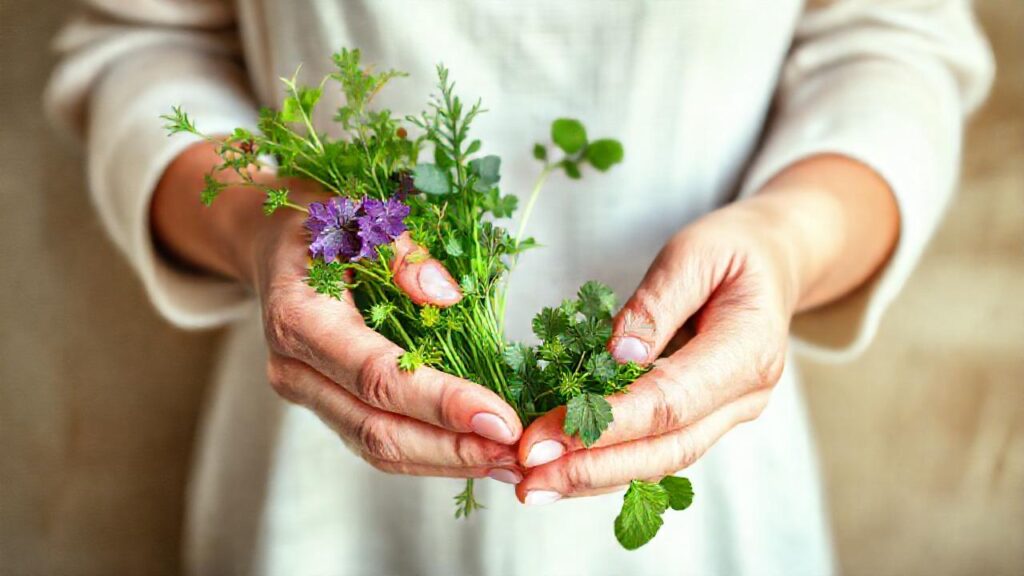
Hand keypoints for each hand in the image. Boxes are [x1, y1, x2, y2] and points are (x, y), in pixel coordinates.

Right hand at [153, 142, 523, 481]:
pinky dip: (428, 454)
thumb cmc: (322, 220)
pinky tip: (476, 454)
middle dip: (452, 447)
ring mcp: (306, 393)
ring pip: (376, 449)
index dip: (441, 402)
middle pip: (377, 430)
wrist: (272, 243)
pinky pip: (375, 442)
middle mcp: (294, 368)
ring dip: (446, 461)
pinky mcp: (325, 404)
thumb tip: (448, 297)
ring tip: (508, 463)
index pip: (377, 377)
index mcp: (298, 317)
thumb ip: (401, 251)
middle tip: (516, 453)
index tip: (501, 418)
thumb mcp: (359, 212)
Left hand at [513, 155, 898, 502]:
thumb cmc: (731, 250)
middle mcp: (744, 397)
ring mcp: (729, 415)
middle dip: (592, 470)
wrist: (772, 263)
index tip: (543, 438)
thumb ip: (655, 305)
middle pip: (665, 449)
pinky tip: (561, 471)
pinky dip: (607, 464)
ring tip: (533, 486)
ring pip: (660, 462)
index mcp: (748, 351)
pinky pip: (656, 451)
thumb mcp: (692, 254)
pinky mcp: (705, 420)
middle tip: (529, 482)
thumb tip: (615, 355)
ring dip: (594, 479)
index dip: (604, 424)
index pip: (669, 403)